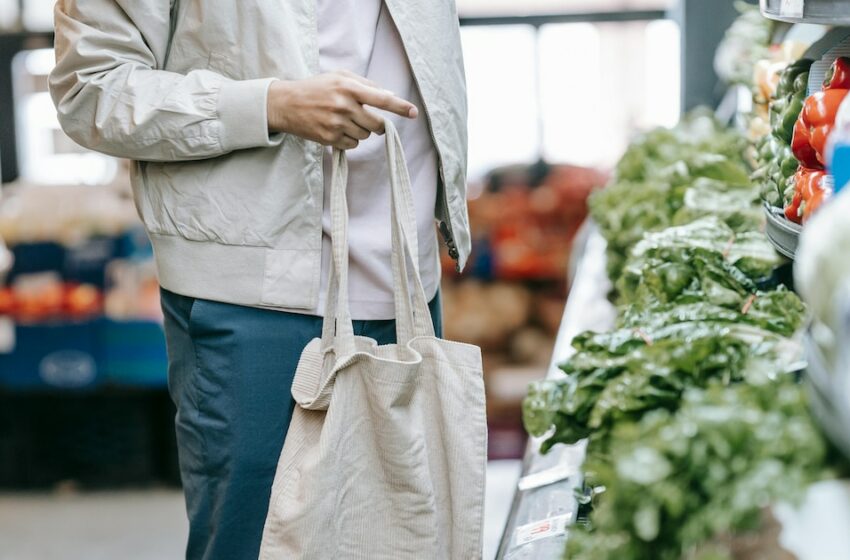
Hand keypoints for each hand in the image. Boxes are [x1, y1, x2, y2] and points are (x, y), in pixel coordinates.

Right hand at [267, 70, 417, 149]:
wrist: (286, 104)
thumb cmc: (316, 88)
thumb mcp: (339, 76)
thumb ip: (365, 84)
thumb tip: (389, 95)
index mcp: (348, 87)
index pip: (381, 98)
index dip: (400, 107)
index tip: (414, 113)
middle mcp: (344, 105)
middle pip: (377, 124)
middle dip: (378, 124)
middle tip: (370, 120)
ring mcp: (336, 123)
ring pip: (365, 135)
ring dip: (361, 131)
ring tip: (344, 121)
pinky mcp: (329, 138)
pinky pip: (353, 145)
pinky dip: (350, 140)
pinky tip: (337, 130)